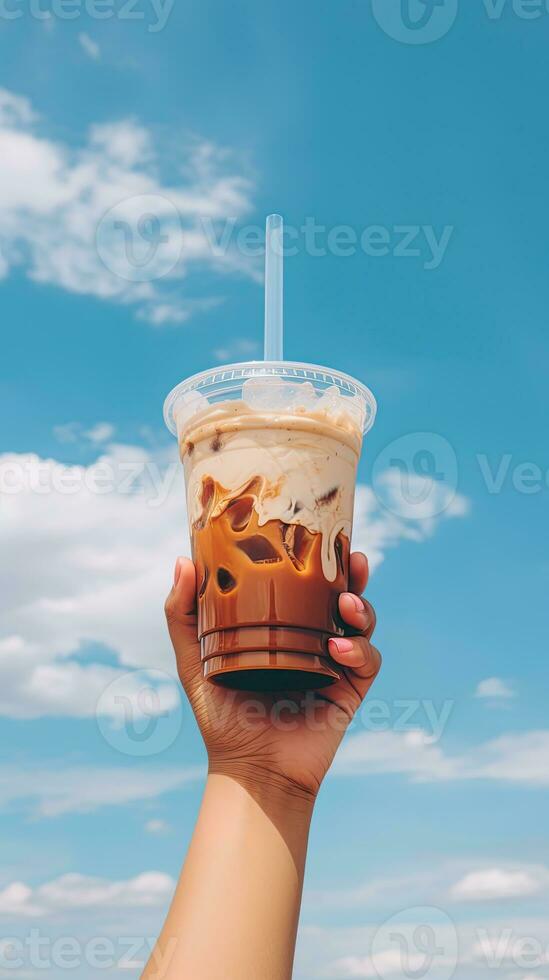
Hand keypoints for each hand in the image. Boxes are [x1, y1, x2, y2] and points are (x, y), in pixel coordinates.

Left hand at [165, 552, 380, 802]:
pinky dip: (359, 649)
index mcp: (284, 626)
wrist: (249, 770)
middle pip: (343, 595)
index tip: (321, 532)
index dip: (319, 558)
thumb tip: (182, 559)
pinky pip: (367, 661)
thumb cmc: (220, 715)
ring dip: (361, 607)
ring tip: (346, 603)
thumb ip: (183, 613)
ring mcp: (335, 663)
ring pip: (362, 623)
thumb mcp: (194, 658)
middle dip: (354, 574)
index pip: (306, 583)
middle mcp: (314, 639)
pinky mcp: (350, 690)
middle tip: (354, 558)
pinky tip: (339, 647)